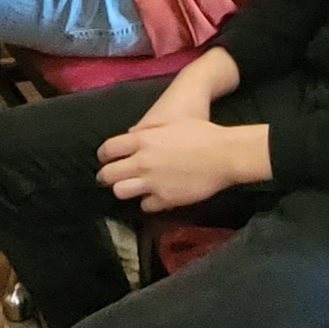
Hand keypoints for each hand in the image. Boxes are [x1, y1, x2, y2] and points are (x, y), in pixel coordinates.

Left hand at [98, 116, 264, 213]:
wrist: (224, 155)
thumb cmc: (201, 133)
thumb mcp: (171, 122)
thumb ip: (147, 128)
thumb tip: (130, 134)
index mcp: (142, 140)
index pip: (108, 150)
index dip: (104, 155)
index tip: (106, 159)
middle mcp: (142, 162)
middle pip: (108, 174)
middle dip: (106, 176)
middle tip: (111, 177)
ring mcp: (153, 182)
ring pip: (121, 192)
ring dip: (124, 189)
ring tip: (131, 187)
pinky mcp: (165, 199)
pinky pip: (145, 205)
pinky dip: (148, 201)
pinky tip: (154, 195)